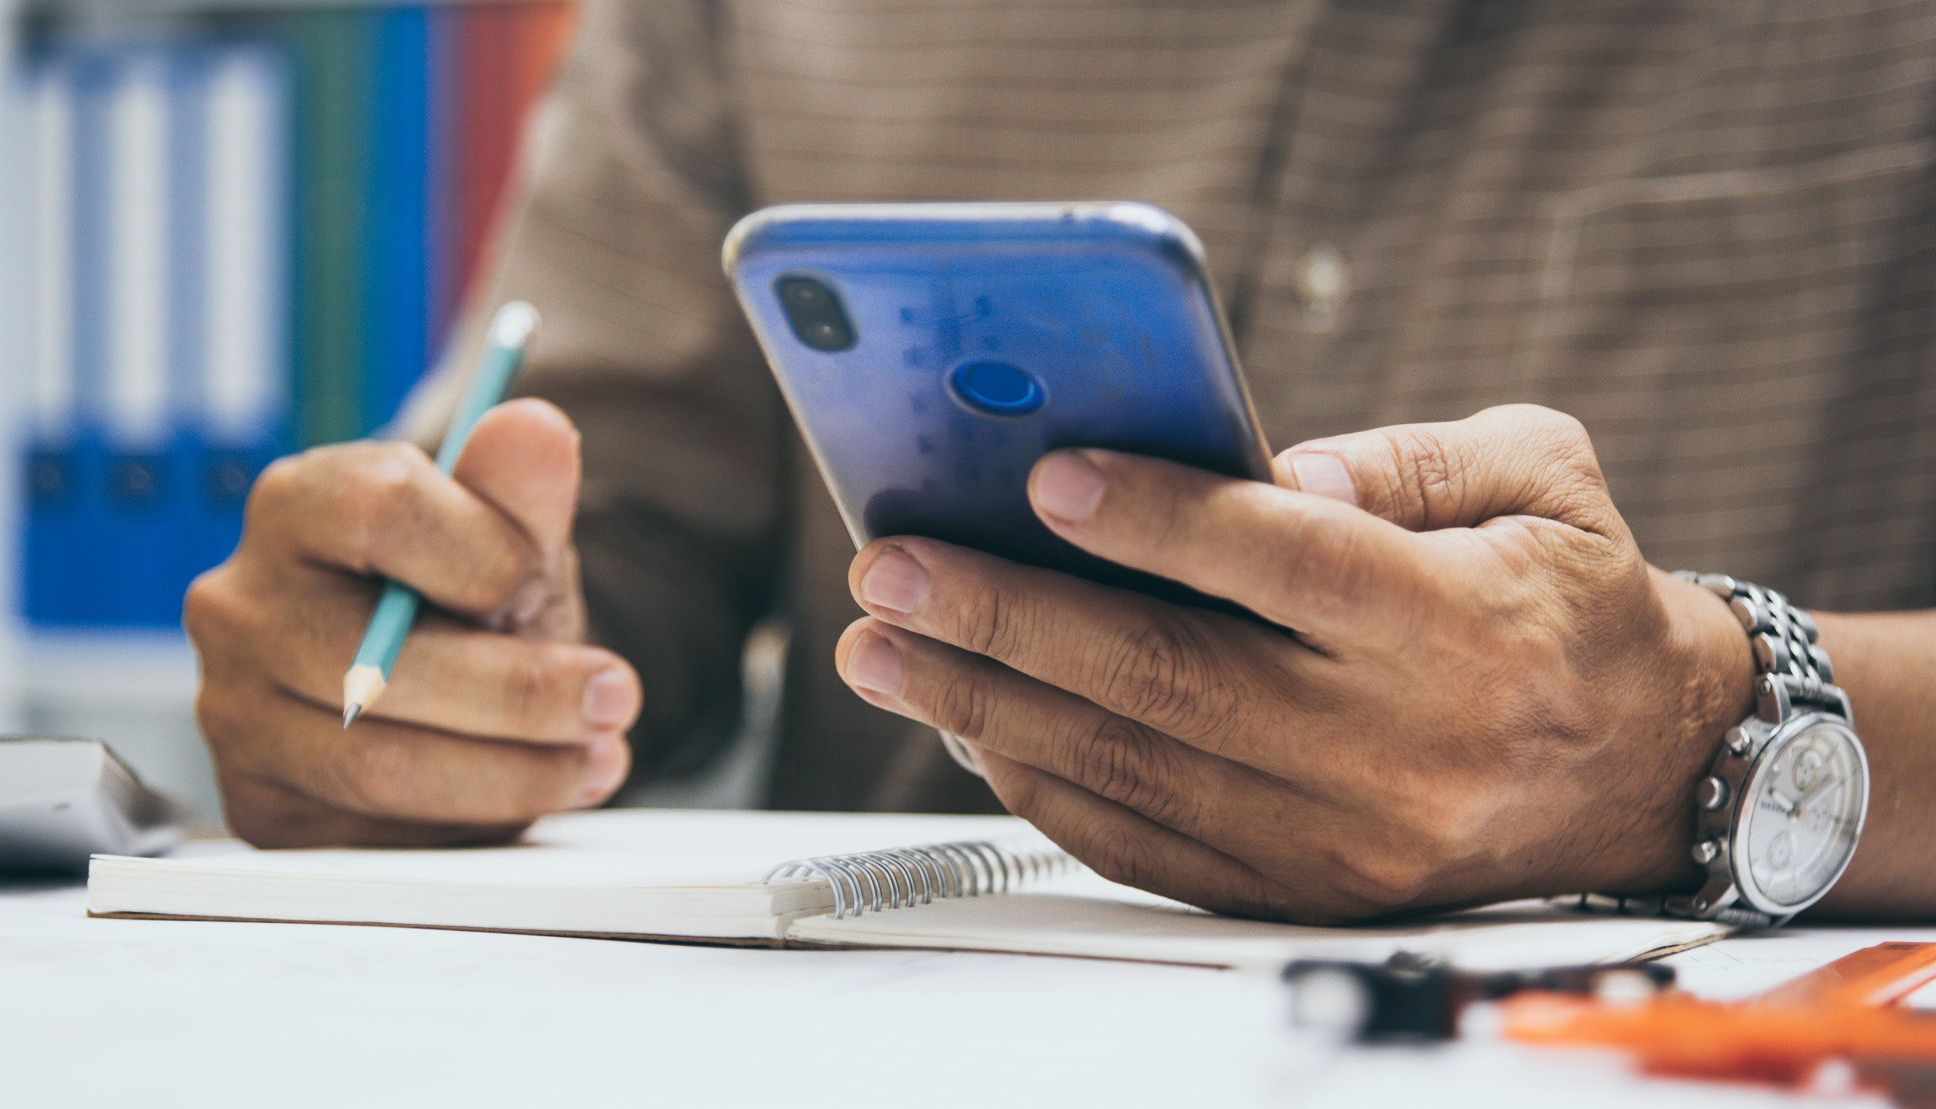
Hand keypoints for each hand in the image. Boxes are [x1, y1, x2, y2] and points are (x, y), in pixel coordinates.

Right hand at [186, 399, 640, 847]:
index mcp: (295, 505)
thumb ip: (520, 490)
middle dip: (523, 693)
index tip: (541, 587)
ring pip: (382, 767)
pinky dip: (468, 826)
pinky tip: (526, 795)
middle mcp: (240, 607)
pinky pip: (371, 835)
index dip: (486, 554)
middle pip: (378, 663)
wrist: (430, 681)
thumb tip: (534, 427)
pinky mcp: (261, 805)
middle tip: (614, 701)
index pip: (381, 509)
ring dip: (514, 773)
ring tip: (596, 758)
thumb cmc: (462, 594)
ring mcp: (235, 714)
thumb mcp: (508, 539)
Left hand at [834, 405, 1751, 922]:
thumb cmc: (1566, 596)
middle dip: (1008, 617)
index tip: (1043, 474)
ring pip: (1135, 767)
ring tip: (885, 646)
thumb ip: (1405, 456)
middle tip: (894, 568)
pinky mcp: (1306, 887)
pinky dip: (1047, 788)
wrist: (1642, 768)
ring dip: (989, 703)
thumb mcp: (1537, 479)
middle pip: (1171, 675)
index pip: (1286, 564)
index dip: (1158, 518)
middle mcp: (1397, 743)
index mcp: (1458, 625)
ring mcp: (1344, 834)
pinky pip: (1149, 845)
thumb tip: (1264, 466)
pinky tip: (972, 726)